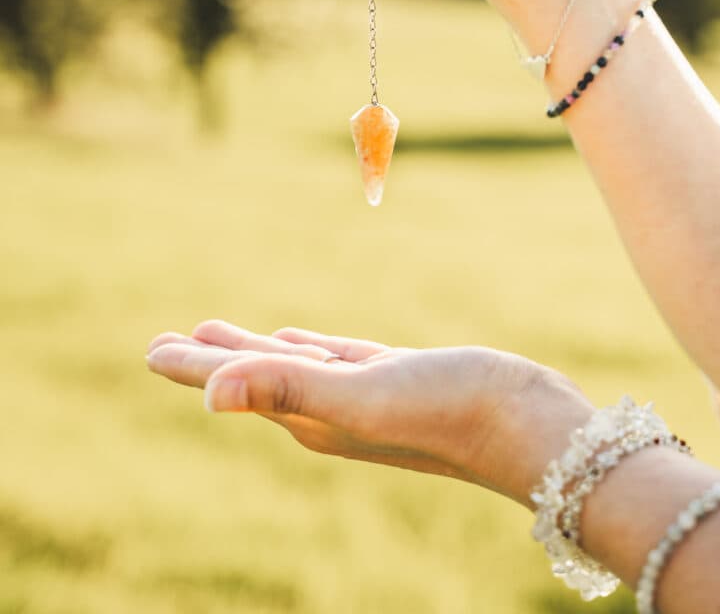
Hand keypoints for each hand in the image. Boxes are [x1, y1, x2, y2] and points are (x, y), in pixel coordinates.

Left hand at [146, 320, 593, 508]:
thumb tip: (210, 393)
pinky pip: (337, 358)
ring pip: (292, 365)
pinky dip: (311, 348)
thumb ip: (287, 387)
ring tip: (224, 335)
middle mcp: (329, 408)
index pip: (235, 383)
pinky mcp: (396, 377)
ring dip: (255, 350)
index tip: (153, 349)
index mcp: (310, 414)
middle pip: (254, 377)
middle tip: (170, 342)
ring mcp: (364, 393)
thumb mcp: (361, 395)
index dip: (191, 367)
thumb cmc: (446, 410)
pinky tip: (305, 341)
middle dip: (211, 359)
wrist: (526, 424)